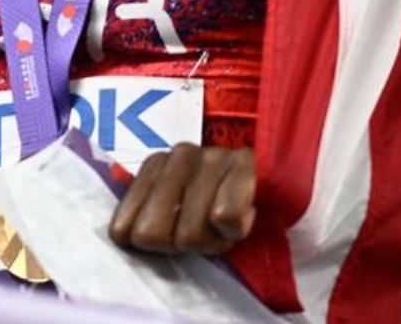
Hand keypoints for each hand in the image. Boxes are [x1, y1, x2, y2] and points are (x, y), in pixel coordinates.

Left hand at [108, 143, 256, 254]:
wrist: (276, 187)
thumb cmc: (217, 208)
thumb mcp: (173, 216)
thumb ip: (143, 222)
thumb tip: (124, 235)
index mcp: (153, 167)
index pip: (124, 229)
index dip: (151, 245)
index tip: (174, 235)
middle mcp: (179, 155)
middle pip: (151, 234)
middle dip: (177, 244)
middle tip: (201, 232)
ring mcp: (212, 156)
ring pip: (189, 234)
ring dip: (209, 241)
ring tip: (222, 224)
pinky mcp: (244, 164)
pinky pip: (223, 218)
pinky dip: (232, 229)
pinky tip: (243, 216)